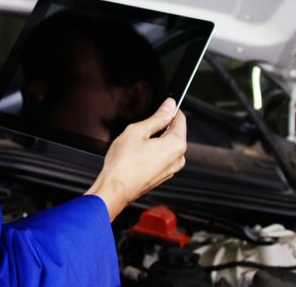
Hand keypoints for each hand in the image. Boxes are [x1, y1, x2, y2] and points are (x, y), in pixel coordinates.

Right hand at [84, 98, 187, 220]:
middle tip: (142, 125)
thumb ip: (157, 117)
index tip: (162, 105)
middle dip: (161, 126)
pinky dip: (152, 152)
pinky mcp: (162, 176)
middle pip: (175, 133)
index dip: (170, 109)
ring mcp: (170, 169)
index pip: (180, 119)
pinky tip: (137, 153)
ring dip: (156, 140)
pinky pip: (162, 158)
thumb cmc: (123, 164)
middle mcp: (178, 158)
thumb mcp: (137, 131)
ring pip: (167, 146)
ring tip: (136, 141)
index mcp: (176, 145)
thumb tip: (169, 106)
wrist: (115, 189)